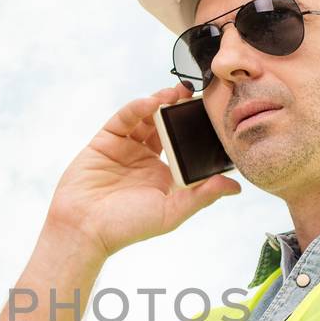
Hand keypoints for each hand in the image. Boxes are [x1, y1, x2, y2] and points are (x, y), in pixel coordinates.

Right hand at [44, 86, 240, 258]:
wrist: (84, 227)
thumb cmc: (127, 227)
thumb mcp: (172, 212)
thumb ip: (202, 196)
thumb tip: (235, 187)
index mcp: (165, 175)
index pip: (186, 145)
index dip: (196, 129)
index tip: (212, 114)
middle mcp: (146, 159)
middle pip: (167, 126)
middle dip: (180, 109)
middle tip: (195, 93)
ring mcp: (125, 148)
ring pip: (146, 118)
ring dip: (160, 103)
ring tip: (175, 93)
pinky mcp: (105, 140)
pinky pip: (123, 119)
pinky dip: (137, 108)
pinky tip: (150, 102)